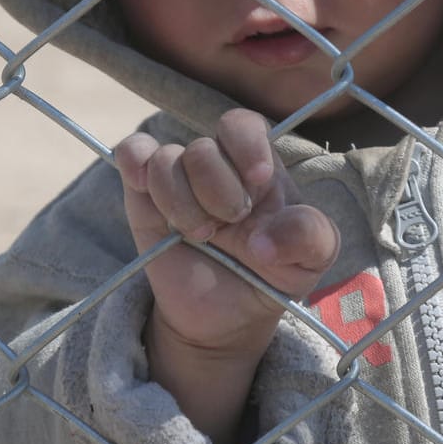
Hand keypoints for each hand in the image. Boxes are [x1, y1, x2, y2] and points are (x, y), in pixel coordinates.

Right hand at [115, 109, 339, 354]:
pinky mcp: (143, 195)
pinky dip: (134, 162)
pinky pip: (132, 153)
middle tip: (228, 225)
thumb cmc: (271, 276)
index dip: (247, 146)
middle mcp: (218, 166)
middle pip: (204, 148)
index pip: (245, 126)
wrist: (225, 317)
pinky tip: (145, 190)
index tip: (257, 179)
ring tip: (200, 236)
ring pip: (166, 160)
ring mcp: (179, 178)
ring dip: (181, 205)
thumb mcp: (310, 261)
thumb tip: (264, 239)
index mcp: (259, 169)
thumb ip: (309, 237)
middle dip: (217, 193)